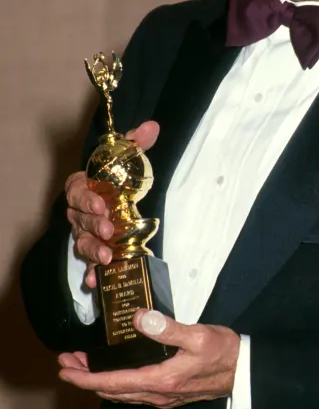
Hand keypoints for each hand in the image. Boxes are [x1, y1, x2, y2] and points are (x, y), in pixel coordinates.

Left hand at [57, 310, 240, 407]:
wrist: (244, 372)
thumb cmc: (223, 351)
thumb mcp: (197, 335)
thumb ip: (168, 328)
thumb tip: (138, 317)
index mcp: (160, 379)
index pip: (113, 383)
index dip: (85, 378)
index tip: (65, 370)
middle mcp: (157, 393)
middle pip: (112, 391)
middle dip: (86, 379)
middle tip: (66, 363)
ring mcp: (163, 396)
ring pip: (122, 394)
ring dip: (99, 382)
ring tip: (83, 366)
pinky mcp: (169, 393)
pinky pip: (134, 393)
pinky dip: (116, 384)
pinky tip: (115, 373)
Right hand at [65, 120, 159, 288]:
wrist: (116, 195)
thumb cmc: (116, 175)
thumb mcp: (126, 156)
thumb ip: (136, 142)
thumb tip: (153, 127)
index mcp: (82, 185)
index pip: (76, 190)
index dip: (86, 198)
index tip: (101, 204)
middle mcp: (78, 211)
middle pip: (80, 219)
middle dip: (94, 225)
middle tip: (110, 230)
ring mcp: (84, 232)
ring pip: (83, 242)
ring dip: (93, 250)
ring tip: (107, 258)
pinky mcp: (94, 249)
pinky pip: (89, 262)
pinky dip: (91, 272)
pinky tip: (95, 281)